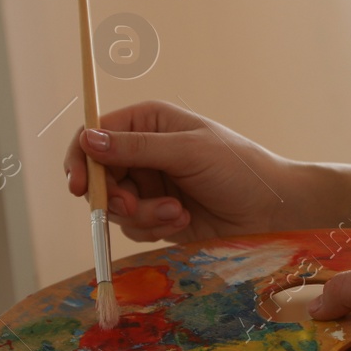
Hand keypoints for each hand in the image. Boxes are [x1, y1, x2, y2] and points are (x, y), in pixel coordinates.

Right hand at [64, 101, 298, 242]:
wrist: (272, 211)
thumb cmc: (238, 169)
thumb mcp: (188, 151)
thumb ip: (136, 148)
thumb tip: (88, 139)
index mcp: (147, 123)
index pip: (95, 135)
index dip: (81, 158)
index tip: (78, 185)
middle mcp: (143, 152)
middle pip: (98, 175)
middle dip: (113, 195)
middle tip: (132, 207)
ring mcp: (149, 186)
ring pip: (115, 205)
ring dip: (142, 214)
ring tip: (178, 212)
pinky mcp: (158, 216)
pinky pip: (134, 226)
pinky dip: (153, 227)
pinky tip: (184, 220)